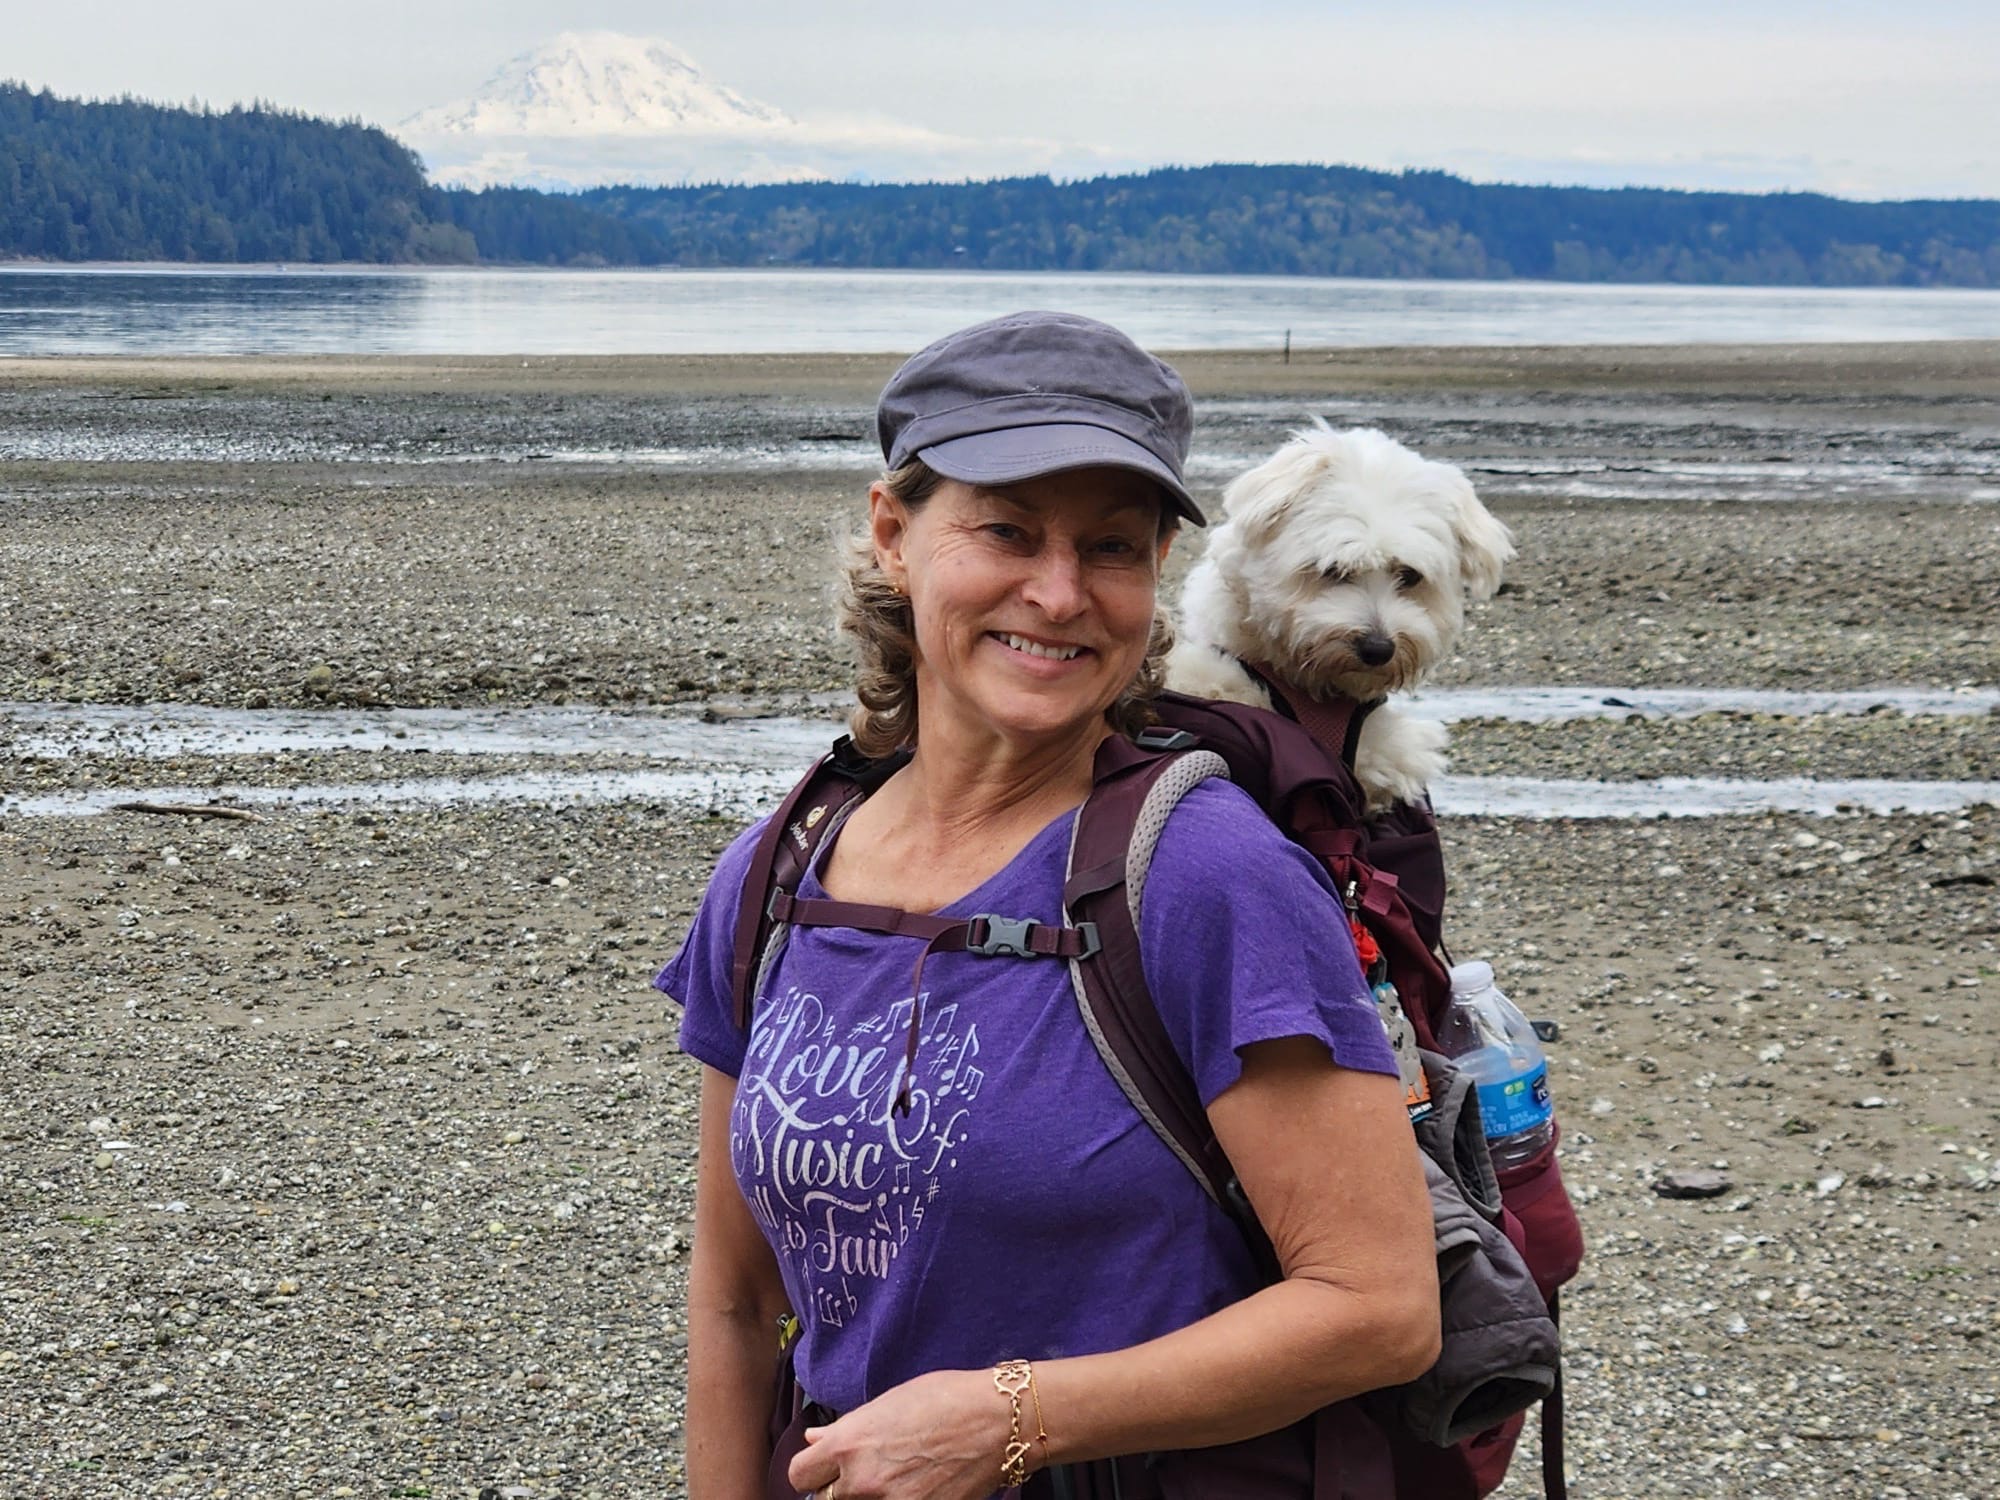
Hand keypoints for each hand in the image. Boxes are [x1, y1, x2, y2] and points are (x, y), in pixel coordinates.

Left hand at [786, 1367, 1019, 1499]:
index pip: (799, 1475)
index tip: (826, 1469)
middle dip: (842, 1487)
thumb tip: (814, 1439)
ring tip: (898, 1477)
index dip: (813, 1471)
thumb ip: (848, 1428)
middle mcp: (861, 1480)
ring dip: (870, 1496)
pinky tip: (918, 1490)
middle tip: (870, 1472)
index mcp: (848, 1444)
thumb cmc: (947, 1399)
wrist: (999, 1421)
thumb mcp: (888, 1403)